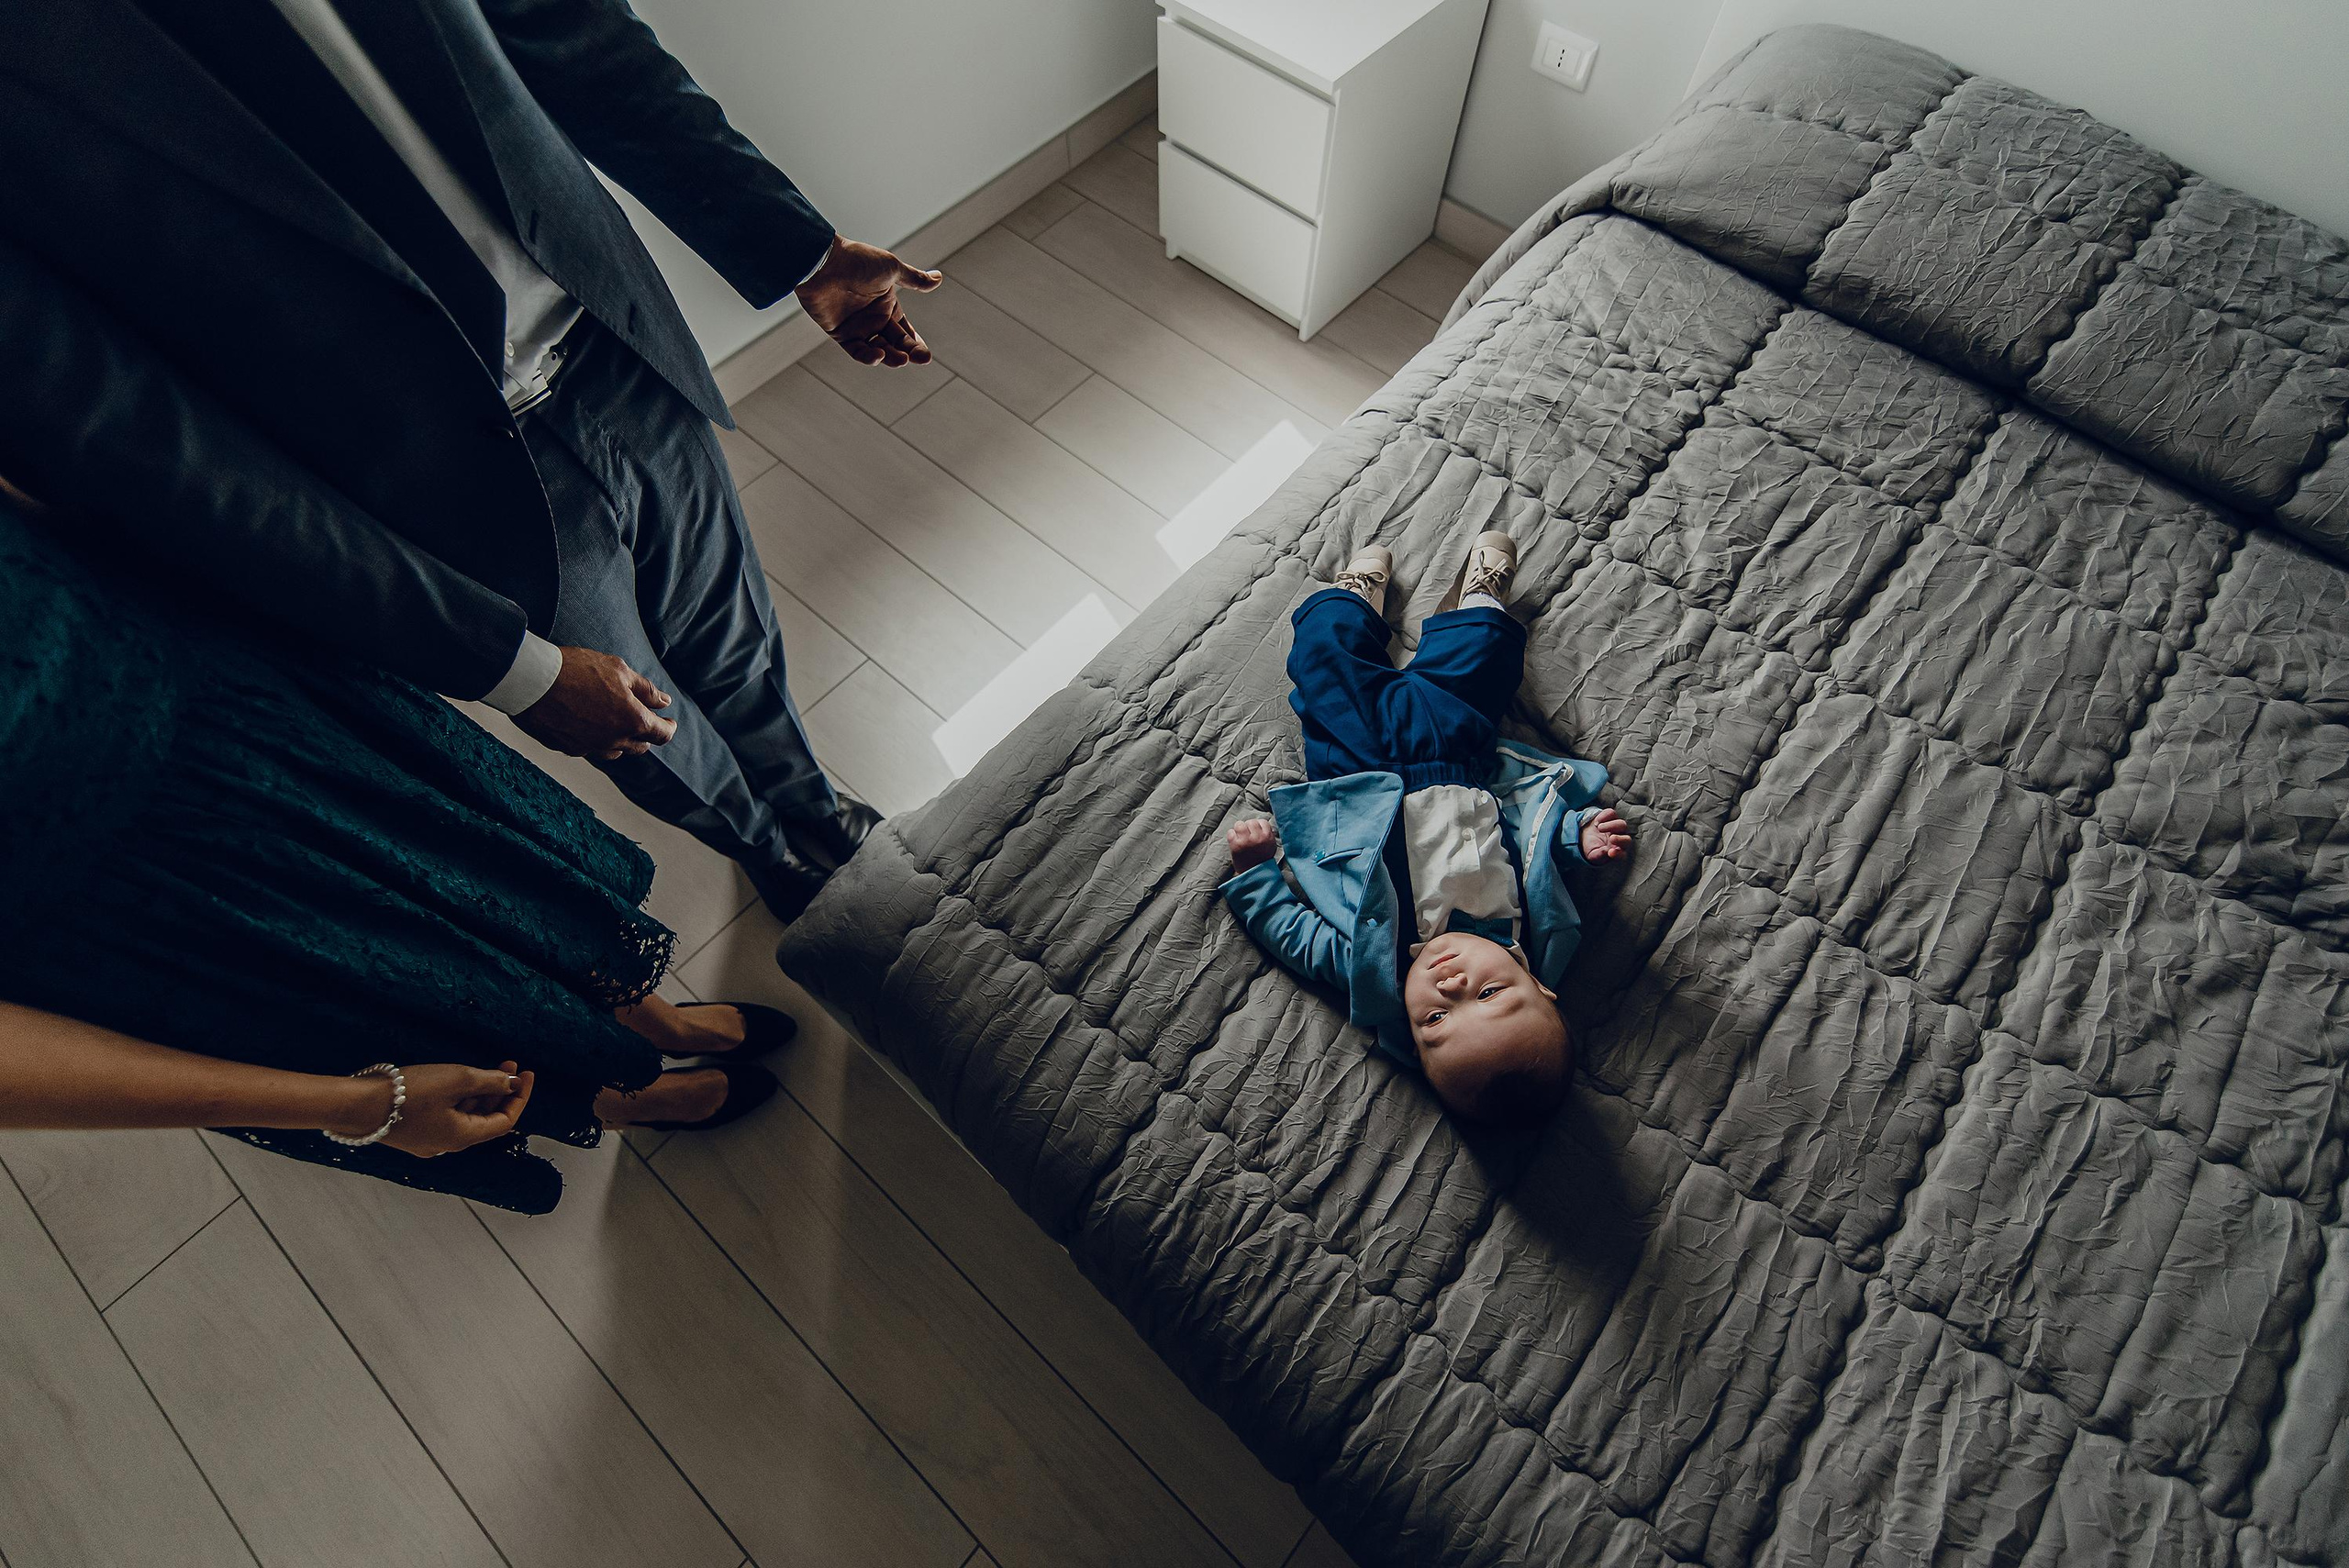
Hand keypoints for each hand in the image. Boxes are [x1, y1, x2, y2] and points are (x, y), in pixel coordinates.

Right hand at [329, 1062, 534, 1157]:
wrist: (355, 1106)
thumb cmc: (407, 1093)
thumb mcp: (456, 1079)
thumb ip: (488, 1081)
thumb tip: (510, 1082)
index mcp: (463, 1137)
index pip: (504, 1121)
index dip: (519, 1096)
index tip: (525, 1072)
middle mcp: (447, 1144)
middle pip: (485, 1119)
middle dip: (500, 1091)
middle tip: (507, 1064)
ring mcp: (427, 1140)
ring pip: (464, 1116)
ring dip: (480, 1092)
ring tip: (486, 1067)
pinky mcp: (411, 1131)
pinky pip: (445, 1116)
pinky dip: (459, 1098)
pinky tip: (457, 1079)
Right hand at [514, 646, 676, 759]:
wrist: (532, 681)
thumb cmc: (577, 670)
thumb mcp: (618, 670)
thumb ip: (645, 689)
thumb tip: (664, 702)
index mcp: (631, 721)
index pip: (662, 734)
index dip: (669, 728)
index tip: (670, 722)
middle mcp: (613, 741)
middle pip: (640, 746)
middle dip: (646, 734)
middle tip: (645, 720)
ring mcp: (590, 747)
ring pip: (615, 752)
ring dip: (622, 741)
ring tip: (618, 724)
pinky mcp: (568, 748)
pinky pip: (590, 749)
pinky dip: (597, 740)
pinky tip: (591, 725)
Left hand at [796, 235, 942, 365]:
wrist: (824, 263)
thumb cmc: (858, 261)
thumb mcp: (892, 269)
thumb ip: (915, 279)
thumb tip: (939, 278)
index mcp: (886, 303)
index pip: (905, 329)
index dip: (915, 343)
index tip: (926, 354)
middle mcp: (873, 317)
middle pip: (895, 342)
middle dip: (910, 352)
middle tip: (923, 358)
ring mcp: (856, 326)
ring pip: (878, 349)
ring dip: (892, 356)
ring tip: (902, 359)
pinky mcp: (840, 334)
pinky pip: (857, 350)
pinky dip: (868, 356)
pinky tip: (879, 355)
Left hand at [1227, 817, 1277, 872]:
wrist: (1254, 874)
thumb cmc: (1262, 859)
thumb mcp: (1271, 846)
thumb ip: (1268, 834)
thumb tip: (1261, 824)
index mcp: (1267, 837)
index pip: (1262, 822)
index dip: (1258, 826)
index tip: (1255, 832)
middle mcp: (1257, 837)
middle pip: (1250, 821)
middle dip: (1248, 827)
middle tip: (1247, 835)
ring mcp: (1246, 841)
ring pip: (1239, 824)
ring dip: (1239, 829)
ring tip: (1240, 837)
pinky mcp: (1235, 845)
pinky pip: (1231, 832)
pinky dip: (1231, 836)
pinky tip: (1235, 842)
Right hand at [1579, 807, 1631, 862]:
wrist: (1584, 835)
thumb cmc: (1591, 847)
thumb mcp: (1592, 855)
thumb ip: (1599, 855)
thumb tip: (1606, 852)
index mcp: (1616, 851)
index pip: (1622, 854)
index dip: (1618, 854)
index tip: (1610, 853)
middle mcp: (1620, 839)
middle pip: (1627, 839)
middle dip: (1620, 839)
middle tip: (1611, 838)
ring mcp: (1617, 827)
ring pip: (1622, 824)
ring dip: (1611, 826)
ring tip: (1599, 828)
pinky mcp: (1611, 817)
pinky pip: (1612, 814)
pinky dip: (1604, 817)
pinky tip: (1596, 823)